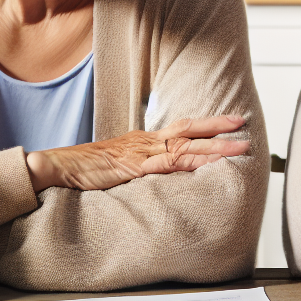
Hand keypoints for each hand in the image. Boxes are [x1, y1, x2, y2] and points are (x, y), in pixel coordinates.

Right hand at [28, 115, 249, 192]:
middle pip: (188, 129)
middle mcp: (145, 142)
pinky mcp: (134, 166)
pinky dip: (190, 161)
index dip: (204, 125)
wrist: (58, 167)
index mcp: (142, 141)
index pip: (179, 128)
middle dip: (217, 127)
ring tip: (239, 146)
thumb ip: (138, 170)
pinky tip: (207, 162)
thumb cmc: (83, 170)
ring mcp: (140, 152)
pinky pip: (168, 163)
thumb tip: (157, 177)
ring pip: (185, 145)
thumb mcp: (117, 167)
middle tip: (242, 123)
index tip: (228, 123)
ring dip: (215, 146)